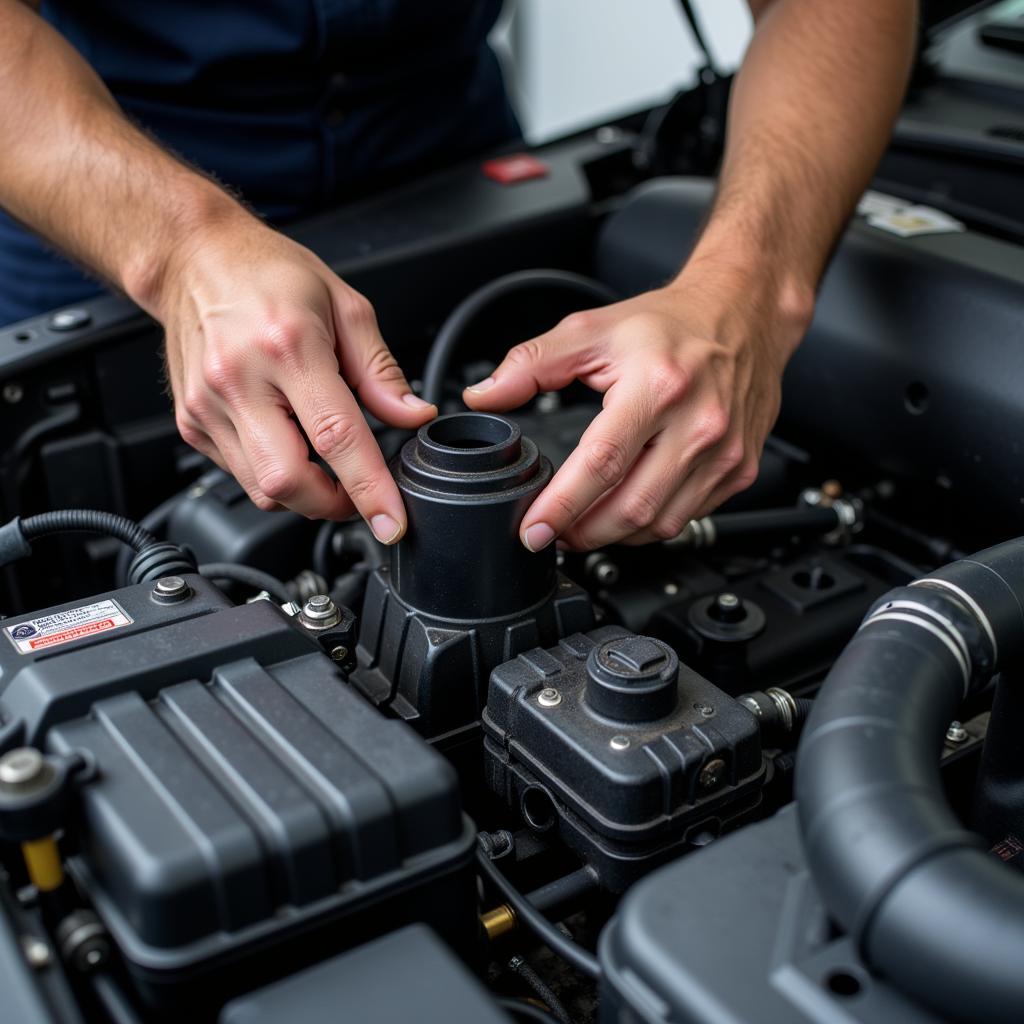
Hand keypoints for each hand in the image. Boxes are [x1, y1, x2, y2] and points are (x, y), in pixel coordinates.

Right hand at [154, 217, 434, 540]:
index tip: (392, 524)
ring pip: (261, 489)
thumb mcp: (345, 307)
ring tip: (323, 461)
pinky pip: (239, 474)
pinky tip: (285, 441)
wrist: (194, 259)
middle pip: (289, 482)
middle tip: (358, 495)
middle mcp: (240, 380)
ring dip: (304, 493)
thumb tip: (413, 416)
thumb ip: (381, 372)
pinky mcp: (191, 422)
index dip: (370, 490)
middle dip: (333, 505)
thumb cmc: (269, 274)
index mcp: (289, 347)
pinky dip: (272, 473)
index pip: (337, 438)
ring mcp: (208, 405)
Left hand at [463, 270, 808, 549]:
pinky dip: (650, 526)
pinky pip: (688, 518)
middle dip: (583, 532)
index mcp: (658, 387)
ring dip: (615, 535)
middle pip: (632, 507)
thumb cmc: (671, 324)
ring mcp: (725, 453)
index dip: (562, 505)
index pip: (602, 464)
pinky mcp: (739, 471)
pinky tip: (627, 511)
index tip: (534, 529)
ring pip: (662, 524)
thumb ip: (531, 364)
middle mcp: (699, 424)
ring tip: (584, 525)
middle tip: (553, 533)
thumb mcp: (592, 331)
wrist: (742, 314)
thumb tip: (485, 395)